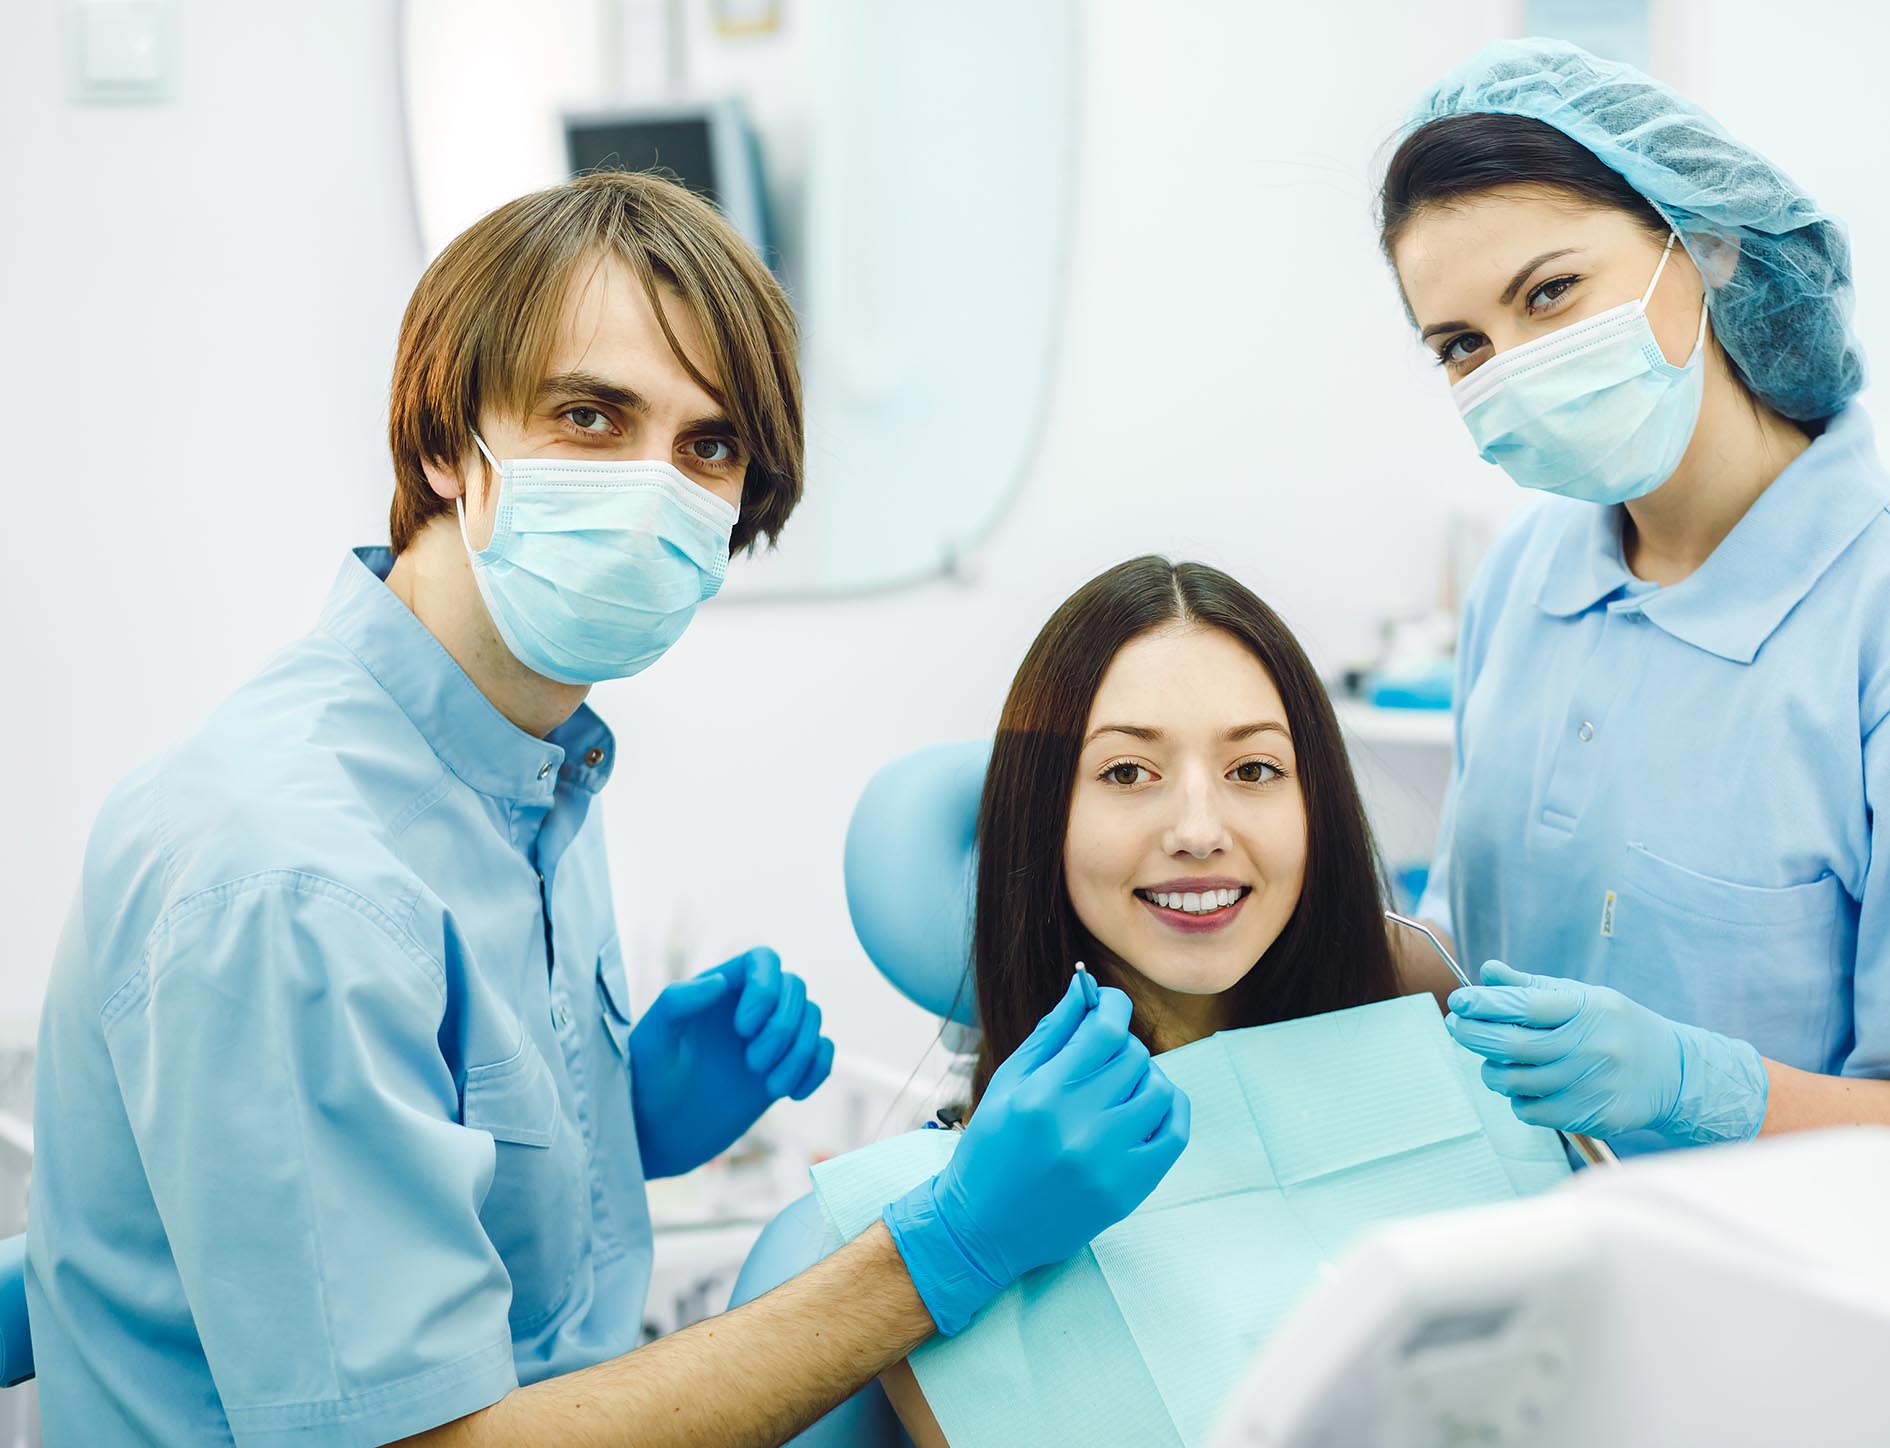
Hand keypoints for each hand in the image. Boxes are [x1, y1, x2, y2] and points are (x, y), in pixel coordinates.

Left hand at [631, 947, 833, 1178]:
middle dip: (783, 1028)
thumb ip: (677, 1002)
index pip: (764, 960)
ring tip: (771, 1087)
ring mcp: (769, 1038)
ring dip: (800, 1052)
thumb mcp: (651, 1040)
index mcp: (718, 989)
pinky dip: (817, 1069)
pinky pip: (822, 1052)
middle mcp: (748, 1007)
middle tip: (751, 1065)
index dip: (766, 987)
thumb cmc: (647, 1082)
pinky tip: (792, 1095)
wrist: (658, 1134)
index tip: (743, 1028)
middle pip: (795, 988)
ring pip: (813, 1018)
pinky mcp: (783, 1068)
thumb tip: (721, 981)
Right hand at [884, 973, 1190, 1334]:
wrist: (984, 1228)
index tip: (1107, 1004)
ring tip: (1119, 1086)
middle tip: (1099, 1057)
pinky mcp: (1129, 1189)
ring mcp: (1109, 1162)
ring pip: (1158, 1088)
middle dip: (1119, 1045)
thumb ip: (1052, 1032)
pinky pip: (1175, 1132)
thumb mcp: (1008, 1082)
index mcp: (1043, 1095)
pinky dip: (1168, 1107)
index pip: (1105, 1029)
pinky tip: (1145, 1106)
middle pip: (1133, 1056)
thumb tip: (1086, 986)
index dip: (1112, 1005)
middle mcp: (1080, 1128)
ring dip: (1143, 1076)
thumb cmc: (990, 1148)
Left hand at [1446, 960, 1767, 1146]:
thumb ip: (1531, 987)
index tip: (1459, 1001)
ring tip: (1493, 1059)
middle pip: (1511, 1045)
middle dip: (1473, 1035)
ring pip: (1514, 1081)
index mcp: (1586, 1009)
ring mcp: (1590, 1084)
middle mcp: (1589, 1046)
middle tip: (1458, 1026)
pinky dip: (1516, 1098)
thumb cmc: (1615, 1028)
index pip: (1524, 1006)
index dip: (1484, 1004)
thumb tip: (1488, 972)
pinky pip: (1530, 1110)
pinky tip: (1524, 1085)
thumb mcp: (1582, 997)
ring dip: (1491, 1069)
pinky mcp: (1590, 1115)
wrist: (1672, 1073)